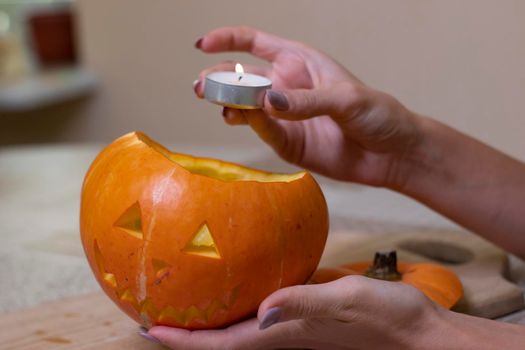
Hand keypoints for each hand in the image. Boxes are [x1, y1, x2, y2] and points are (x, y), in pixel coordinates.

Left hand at [146, 276, 441, 348]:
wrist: (418, 331)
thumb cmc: (389, 319)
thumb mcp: (348, 301)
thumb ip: (304, 304)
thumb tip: (262, 312)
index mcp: (286, 334)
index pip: (223, 346)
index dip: (185, 341)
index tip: (152, 329)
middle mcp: (283, 335)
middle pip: (222, 342)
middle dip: (187, 333)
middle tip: (156, 314)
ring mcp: (294, 327)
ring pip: (239, 330)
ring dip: (209, 322)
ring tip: (185, 302)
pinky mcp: (307, 314)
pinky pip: (262, 312)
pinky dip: (238, 305)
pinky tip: (237, 287)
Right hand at [194, 26, 421, 186]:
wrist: (391, 154)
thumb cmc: (377, 114)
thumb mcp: (346, 99)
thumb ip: (305, 101)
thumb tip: (266, 102)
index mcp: (299, 61)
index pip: (254, 43)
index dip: (227, 40)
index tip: (201, 44)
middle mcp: (286, 87)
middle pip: (241, 77)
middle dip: (218, 79)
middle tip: (202, 88)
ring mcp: (284, 116)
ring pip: (244, 106)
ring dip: (227, 104)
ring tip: (220, 107)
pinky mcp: (287, 142)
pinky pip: (262, 131)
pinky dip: (252, 125)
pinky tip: (246, 120)